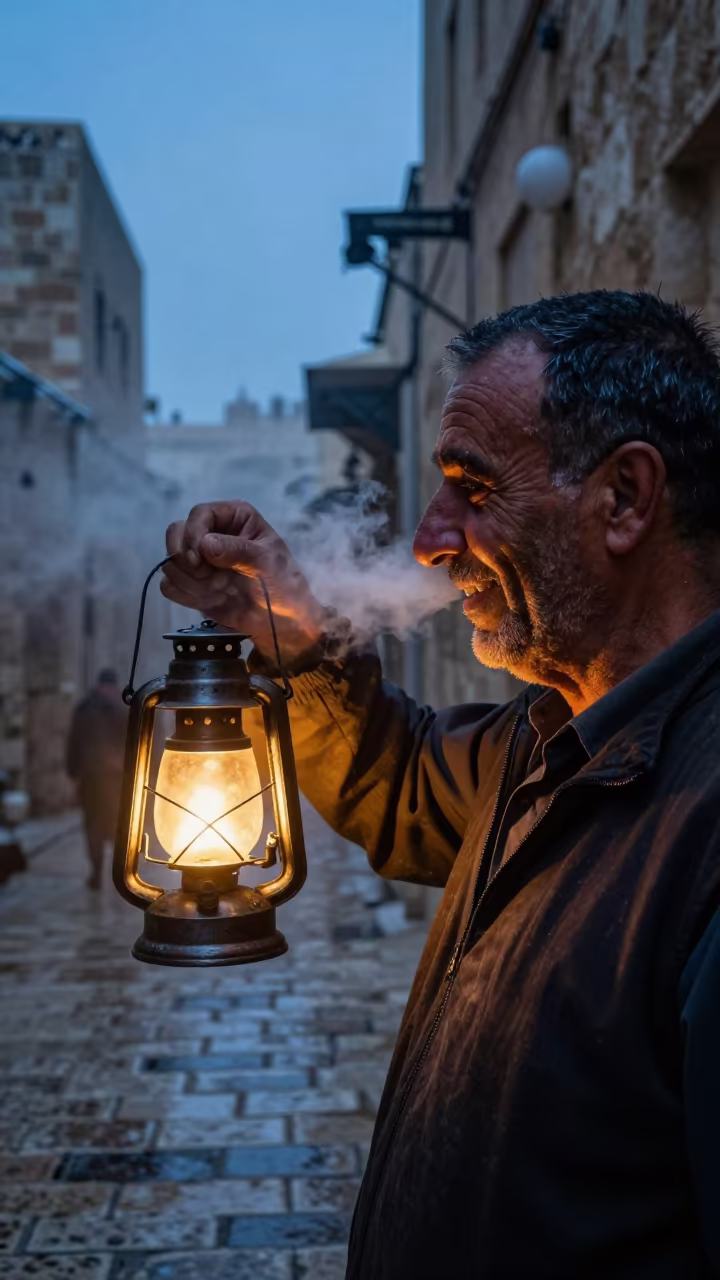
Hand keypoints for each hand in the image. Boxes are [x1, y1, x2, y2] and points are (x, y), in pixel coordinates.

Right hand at [161, 501, 326, 666]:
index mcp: (233, 517)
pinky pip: (169, 585)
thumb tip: (204, 545)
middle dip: (186, 558)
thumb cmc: (283, 583)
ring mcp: (199, 559)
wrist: (282, 620)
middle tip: (205, 574)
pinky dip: (185, 595)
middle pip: (175, 532)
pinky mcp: (192, 584)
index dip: (194, 534)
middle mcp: (212, 532)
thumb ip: (238, 550)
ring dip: (191, 580)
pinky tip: (209, 599)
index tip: (200, 557)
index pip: (198, 514)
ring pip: (171, 561)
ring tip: (219, 589)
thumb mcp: (267, 562)